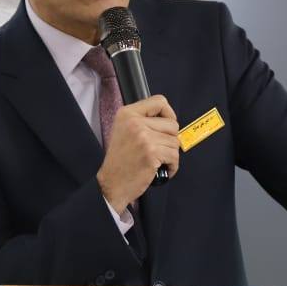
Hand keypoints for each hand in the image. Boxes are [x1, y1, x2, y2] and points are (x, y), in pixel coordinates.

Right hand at [97, 95, 178, 212]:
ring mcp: (144, 138)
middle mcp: (135, 122)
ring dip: (170, 154)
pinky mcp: (151, 153)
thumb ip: (142, 120)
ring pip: (175, 142)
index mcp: (127, 114)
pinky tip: (161, 169)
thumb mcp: (123, 130)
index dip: (168, 114)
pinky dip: (172, 166)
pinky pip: (174, 156)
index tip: (166, 126)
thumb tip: (168, 118)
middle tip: (159, 149)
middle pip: (172, 124)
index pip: (159, 101)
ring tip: (157, 160)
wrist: (111, 183)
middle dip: (170, 139)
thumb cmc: (119, 161)